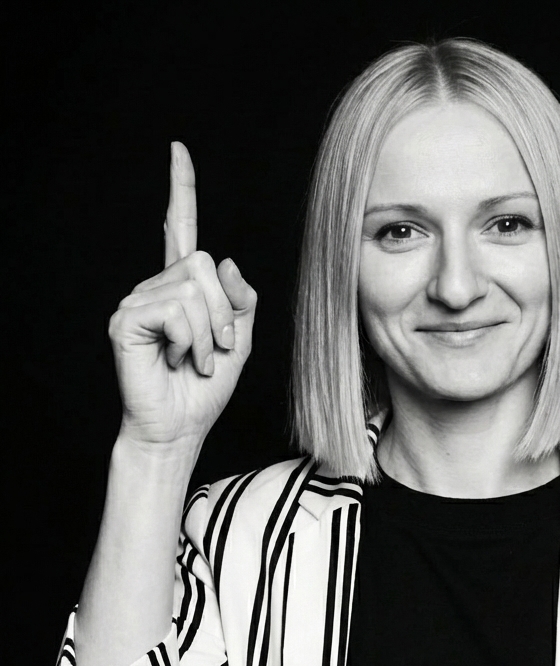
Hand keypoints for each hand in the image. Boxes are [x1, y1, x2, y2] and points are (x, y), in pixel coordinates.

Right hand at [107, 141, 256, 452]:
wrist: (179, 428)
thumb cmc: (203, 390)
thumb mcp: (238, 342)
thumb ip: (239, 299)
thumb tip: (222, 260)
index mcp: (181, 287)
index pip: (180, 228)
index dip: (181, 189)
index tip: (178, 149)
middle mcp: (155, 287)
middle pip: (203, 266)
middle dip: (223, 315)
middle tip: (212, 351)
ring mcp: (137, 302)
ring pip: (194, 292)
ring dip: (207, 336)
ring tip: (192, 361)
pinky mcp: (126, 321)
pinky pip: (176, 312)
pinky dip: (189, 342)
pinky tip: (176, 361)